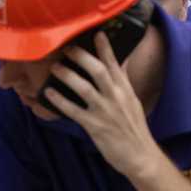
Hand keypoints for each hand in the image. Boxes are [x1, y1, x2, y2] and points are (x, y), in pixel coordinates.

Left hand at [45, 34, 162, 177]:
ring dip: (68, 76)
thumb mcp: (132, 101)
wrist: (141, 156)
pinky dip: (61, 102)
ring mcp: (105, 112)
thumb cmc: (134, 128)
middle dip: (82, 57)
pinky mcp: (95, 127)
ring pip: (84, 88)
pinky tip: (50, 94)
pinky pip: (74, 111)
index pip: (115, 64)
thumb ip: (123, 80)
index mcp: (125, 90)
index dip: (105, 48)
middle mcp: (116, 98)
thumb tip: (121, 60)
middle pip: (98, 71)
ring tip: (54, 68)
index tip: (97, 33)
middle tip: (67, 48)